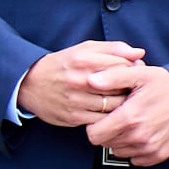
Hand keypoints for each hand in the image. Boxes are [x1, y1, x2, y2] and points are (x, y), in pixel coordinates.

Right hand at [14, 39, 144, 125]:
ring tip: (122, 99)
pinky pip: (102, 120)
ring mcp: (76, 100)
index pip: (124, 65)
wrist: (29, 84)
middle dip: (130, 88)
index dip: (134, 69)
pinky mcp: (73, 117)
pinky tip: (110, 111)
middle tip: (132, 87)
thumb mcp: (85, 49)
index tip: (134, 72)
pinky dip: (110, 117)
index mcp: (84, 60)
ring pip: (114, 105)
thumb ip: (114, 48)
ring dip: (123, 104)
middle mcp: (80, 81)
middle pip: (121, 87)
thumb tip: (139, 53)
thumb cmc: (63, 64)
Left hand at [84, 66, 168, 168]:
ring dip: (120, 141)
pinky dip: (135, 149)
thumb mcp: (142, 75)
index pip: (93, 134)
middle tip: (119, 118)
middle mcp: (138, 137)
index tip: (105, 116)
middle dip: (107, 132)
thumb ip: (113, 77)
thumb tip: (90, 80)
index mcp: (129, 118)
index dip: (95, 125)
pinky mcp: (158, 155)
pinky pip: (135, 159)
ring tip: (133, 125)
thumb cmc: (168, 86)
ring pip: (118, 151)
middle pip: (104, 144)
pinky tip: (143, 134)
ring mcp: (149, 148)